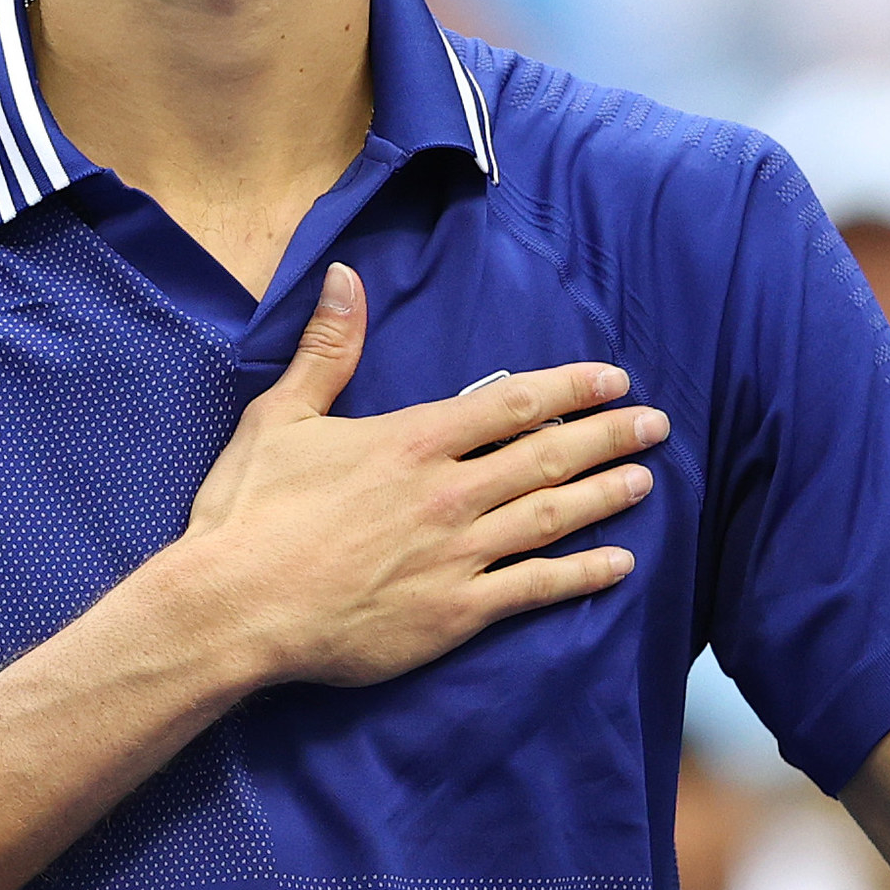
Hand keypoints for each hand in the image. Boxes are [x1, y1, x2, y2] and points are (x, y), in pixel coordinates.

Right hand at [171, 262, 663, 689]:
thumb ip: (327, 349)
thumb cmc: (249, 513)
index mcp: (410, 441)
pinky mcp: (452, 613)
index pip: (509, 404)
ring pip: (550, 517)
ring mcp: (455, 556)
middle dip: (607, 437)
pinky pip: (533, 589)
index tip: (612, 379)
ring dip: (604, 496)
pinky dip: (581, 575)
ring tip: (644, 480)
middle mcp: (446, 493)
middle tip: (656, 424)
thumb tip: (345, 276)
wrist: (234, 607)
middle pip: (546, 457)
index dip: (568, 389)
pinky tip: (618, 565)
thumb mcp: (281, 417)